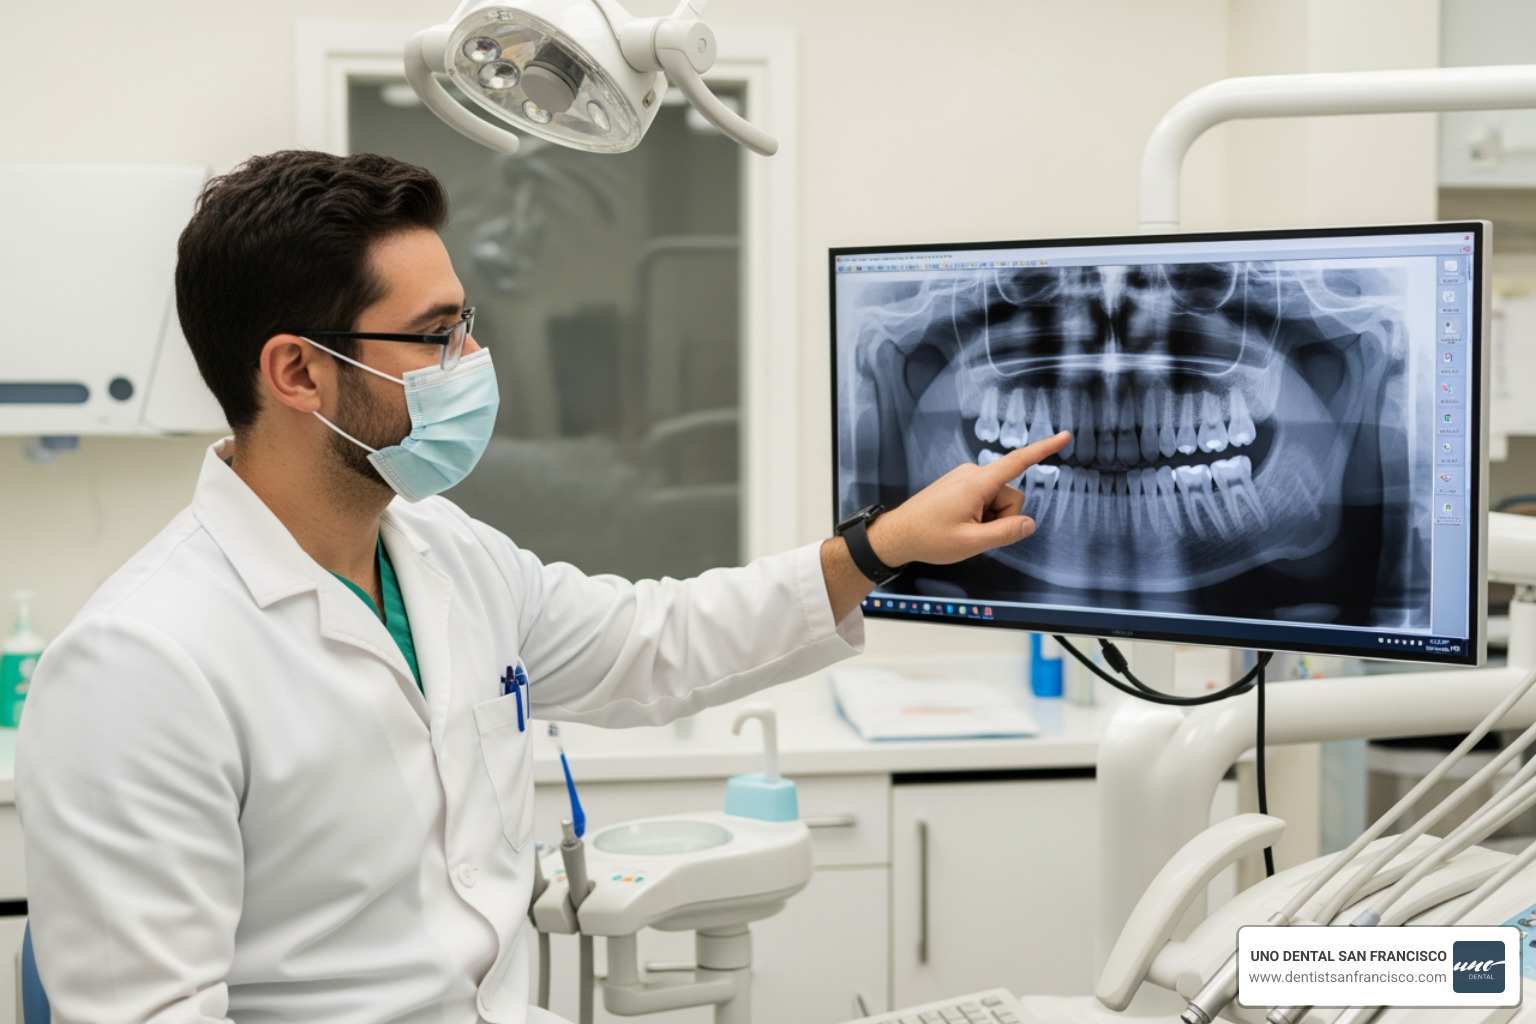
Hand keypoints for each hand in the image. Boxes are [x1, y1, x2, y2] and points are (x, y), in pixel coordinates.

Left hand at [867, 431, 1070, 566]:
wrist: (896, 535)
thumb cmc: (928, 538)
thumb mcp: (972, 543)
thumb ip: (1006, 532)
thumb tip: (1029, 524)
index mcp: (977, 482)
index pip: (1018, 462)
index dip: (1044, 449)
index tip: (1065, 436)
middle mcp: (972, 474)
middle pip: (1011, 494)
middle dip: (1002, 517)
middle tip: (975, 533)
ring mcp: (965, 478)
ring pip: (998, 499)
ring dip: (989, 518)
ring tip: (963, 529)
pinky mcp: (960, 484)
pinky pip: (984, 499)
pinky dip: (980, 514)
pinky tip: (959, 524)